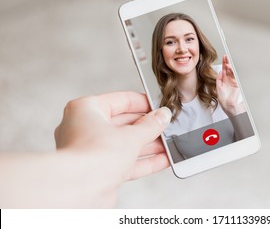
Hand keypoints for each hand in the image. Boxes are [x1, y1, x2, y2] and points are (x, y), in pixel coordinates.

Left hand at [55, 91, 171, 180]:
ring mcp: (92, 151)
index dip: (143, 103)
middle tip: (166, 126)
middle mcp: (85, 128)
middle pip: (124, 123)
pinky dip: (144, 161)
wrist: (79, 190)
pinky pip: (125, 162)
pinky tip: (163, 160)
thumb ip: (150, 125)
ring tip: (169, 143)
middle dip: (148, 127)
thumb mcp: (131, 135)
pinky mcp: (99, 171)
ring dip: (149, 145)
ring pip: (125, 144)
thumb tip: (162, 116)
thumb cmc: (93, 155)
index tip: (159, 106)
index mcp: (86, 109)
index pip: (120, 100)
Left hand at [216, 55, 244, 116]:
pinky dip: (232, 71)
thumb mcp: (218, 88)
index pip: (224, 70)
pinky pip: (235, 75)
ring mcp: (233, 81)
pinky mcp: (237, 83)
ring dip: (229, 65)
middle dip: (227, 62)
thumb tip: (220, 72)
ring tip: (227, 60)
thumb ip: (219, 79)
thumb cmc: (224, 99)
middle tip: (226, 56)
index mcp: (224, 80)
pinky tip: (229, 67)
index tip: (224, 57)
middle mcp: (229, 80)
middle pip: (229, 69)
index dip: (224, 63)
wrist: (228, 105)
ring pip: (232, 71)